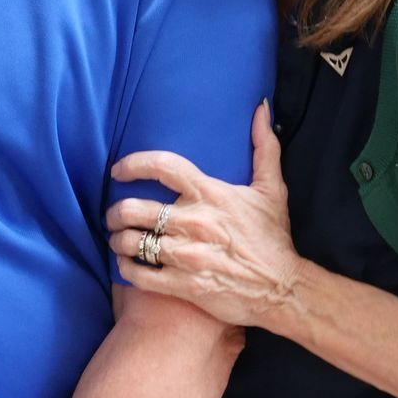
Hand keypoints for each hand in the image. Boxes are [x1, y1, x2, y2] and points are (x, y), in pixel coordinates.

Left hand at [105, 101, 306, 329]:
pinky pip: (139, 274)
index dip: (132, 164)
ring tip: (118, 239)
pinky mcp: (183, 285)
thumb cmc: (272, 239)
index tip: (118, 170)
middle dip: (114, 212)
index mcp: (210, 194)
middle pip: (133, 209)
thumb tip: (261, 108)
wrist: (283, 290)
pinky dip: (126, 268)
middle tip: (113, 215)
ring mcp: (187, 255)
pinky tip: (127, 264)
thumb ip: (264, 147)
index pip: (162, 166)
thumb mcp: (272, 190)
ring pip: (131, 242)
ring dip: (117, 240)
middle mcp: (194, 222)